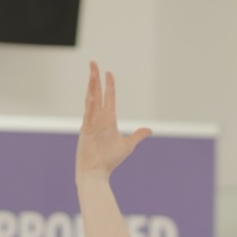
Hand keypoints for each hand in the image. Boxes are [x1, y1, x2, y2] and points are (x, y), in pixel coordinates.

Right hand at [77, 62, 150, 180]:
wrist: (97, 173)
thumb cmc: (109, 160)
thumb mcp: (128, 145)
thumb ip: (137, 135)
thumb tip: (149, 130)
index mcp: (108, 120)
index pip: (108, 97)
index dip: (109, 85)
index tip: (109, 72)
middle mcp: (99, 118)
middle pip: (97, 93)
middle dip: (95, 78)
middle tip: (93, 63)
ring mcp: (91, 123)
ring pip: (91, 100)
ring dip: (91, 86)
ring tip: (92, 73)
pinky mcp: (86, 131)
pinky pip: (89, 116)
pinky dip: (90, 107)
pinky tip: (92, 96)